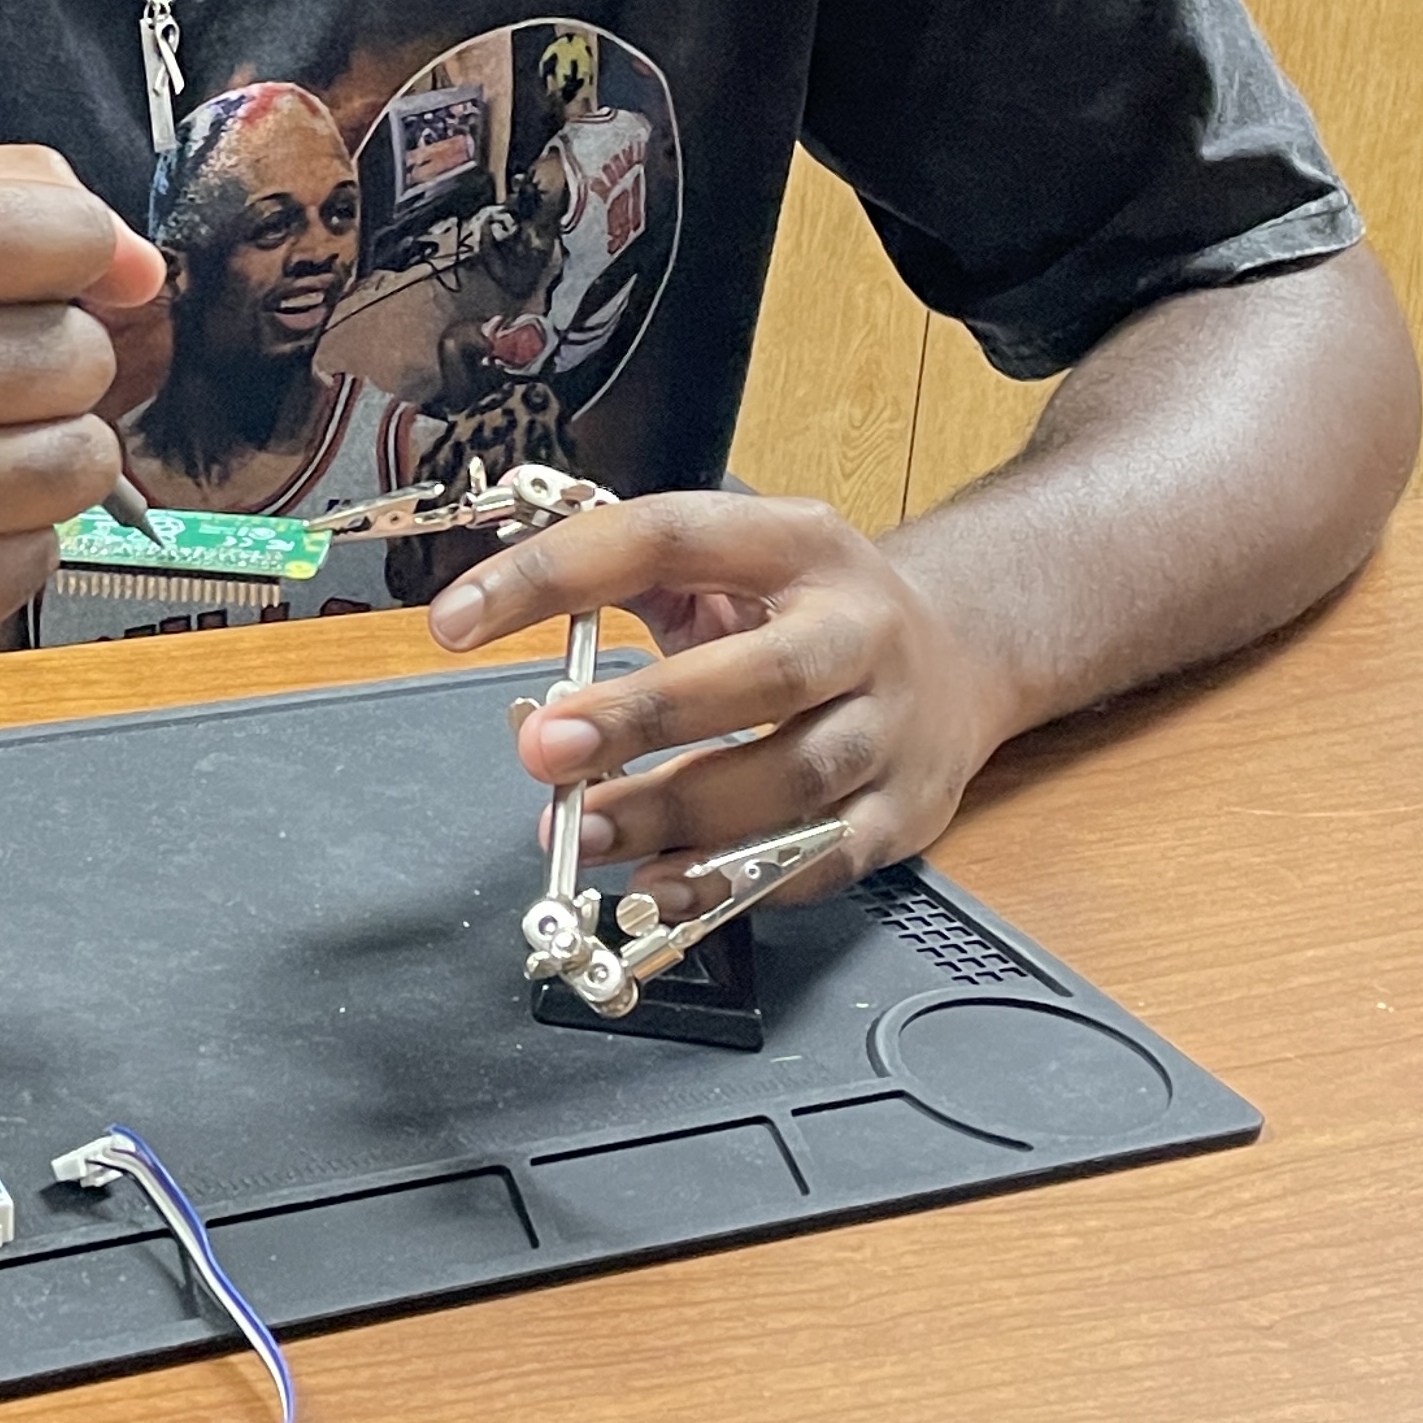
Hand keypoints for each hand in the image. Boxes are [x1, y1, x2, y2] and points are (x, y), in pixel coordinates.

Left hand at [424, 492, 1015, 904]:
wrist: (965, 654)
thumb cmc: (804, 611)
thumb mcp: (734, 561)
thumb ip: (631, 580)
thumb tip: (496, 612)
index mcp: (796, 542)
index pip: (665, 537)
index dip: (556, 573)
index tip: (457, 621)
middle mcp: (857, 629)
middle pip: (756, 676)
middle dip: (642, 716)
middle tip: (543, 747)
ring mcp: (889, 726)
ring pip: (789, 781)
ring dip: (675, 813)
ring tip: (580, 831)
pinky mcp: (906, 813)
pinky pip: (818, 860)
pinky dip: (735, 881)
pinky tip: (660, 885)